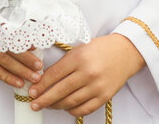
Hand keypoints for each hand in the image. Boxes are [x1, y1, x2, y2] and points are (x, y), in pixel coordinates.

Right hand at [0, 20, 42, 87]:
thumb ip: (7, 33)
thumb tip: (30, 45)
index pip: (14, 33)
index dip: (27, 40)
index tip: (39, 47)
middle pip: (12, 48)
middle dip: (28, 58)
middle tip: (40, 66)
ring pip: (6, 61)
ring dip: (22, 70)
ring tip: (34, 77)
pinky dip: (8, 77)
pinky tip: (18, 82)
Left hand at [28, 34, 144, 116]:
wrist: (126, 51)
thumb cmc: (100, 48)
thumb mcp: (79, 48)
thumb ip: (64, 63)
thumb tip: (44, 78)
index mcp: (79, 57)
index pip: (54, 74)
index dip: (41, 85)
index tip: (32, 91)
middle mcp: (88, 72)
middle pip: (60, 90)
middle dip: (44, 99)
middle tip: (34, 104)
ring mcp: (97, 86)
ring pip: (71, 102)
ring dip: (56, 105)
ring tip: (47, 105)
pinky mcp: (105, 96)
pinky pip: (84, 109)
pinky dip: (72, 110)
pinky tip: (65, 107)